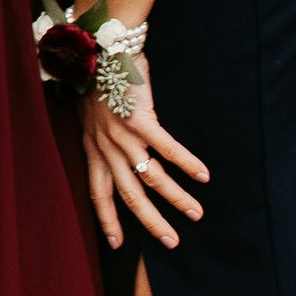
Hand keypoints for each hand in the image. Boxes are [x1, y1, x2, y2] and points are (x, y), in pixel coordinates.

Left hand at [83, 81, 207, 250]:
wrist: (98, 50)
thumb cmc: (98, 83)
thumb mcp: (90, 119)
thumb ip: (103, 142)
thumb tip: (120, 161)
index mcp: (92, 149)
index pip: (98, 194)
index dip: (107, 220)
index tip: (118, 245)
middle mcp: (105, 147)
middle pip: (128, 195)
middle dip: (150, 222)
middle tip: (172, 242)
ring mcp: (122, 135)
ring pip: (152, 178)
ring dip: (176, 198)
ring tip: (197, 214)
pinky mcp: (140, 120)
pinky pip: (166, 149)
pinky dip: (187, 164)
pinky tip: (204, 176)